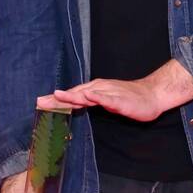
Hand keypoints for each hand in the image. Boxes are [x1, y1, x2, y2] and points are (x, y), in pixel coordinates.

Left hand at [53, 60, 192, 121]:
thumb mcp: (105, 101)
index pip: (72, 95)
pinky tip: (89, 96)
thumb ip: (90, 102)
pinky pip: (108, 98)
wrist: (152, 95)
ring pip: (88, 94)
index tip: (40, 103)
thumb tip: (73, 104)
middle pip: (75, 93)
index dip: (56, 99)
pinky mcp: (120, 99)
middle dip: (58, 98)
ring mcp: (110, 93)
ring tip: (58, 96)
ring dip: (73, 95)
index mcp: (94, 90)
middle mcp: (99, 88)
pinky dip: (98, 97)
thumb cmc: (129, 99)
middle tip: (41, 102)